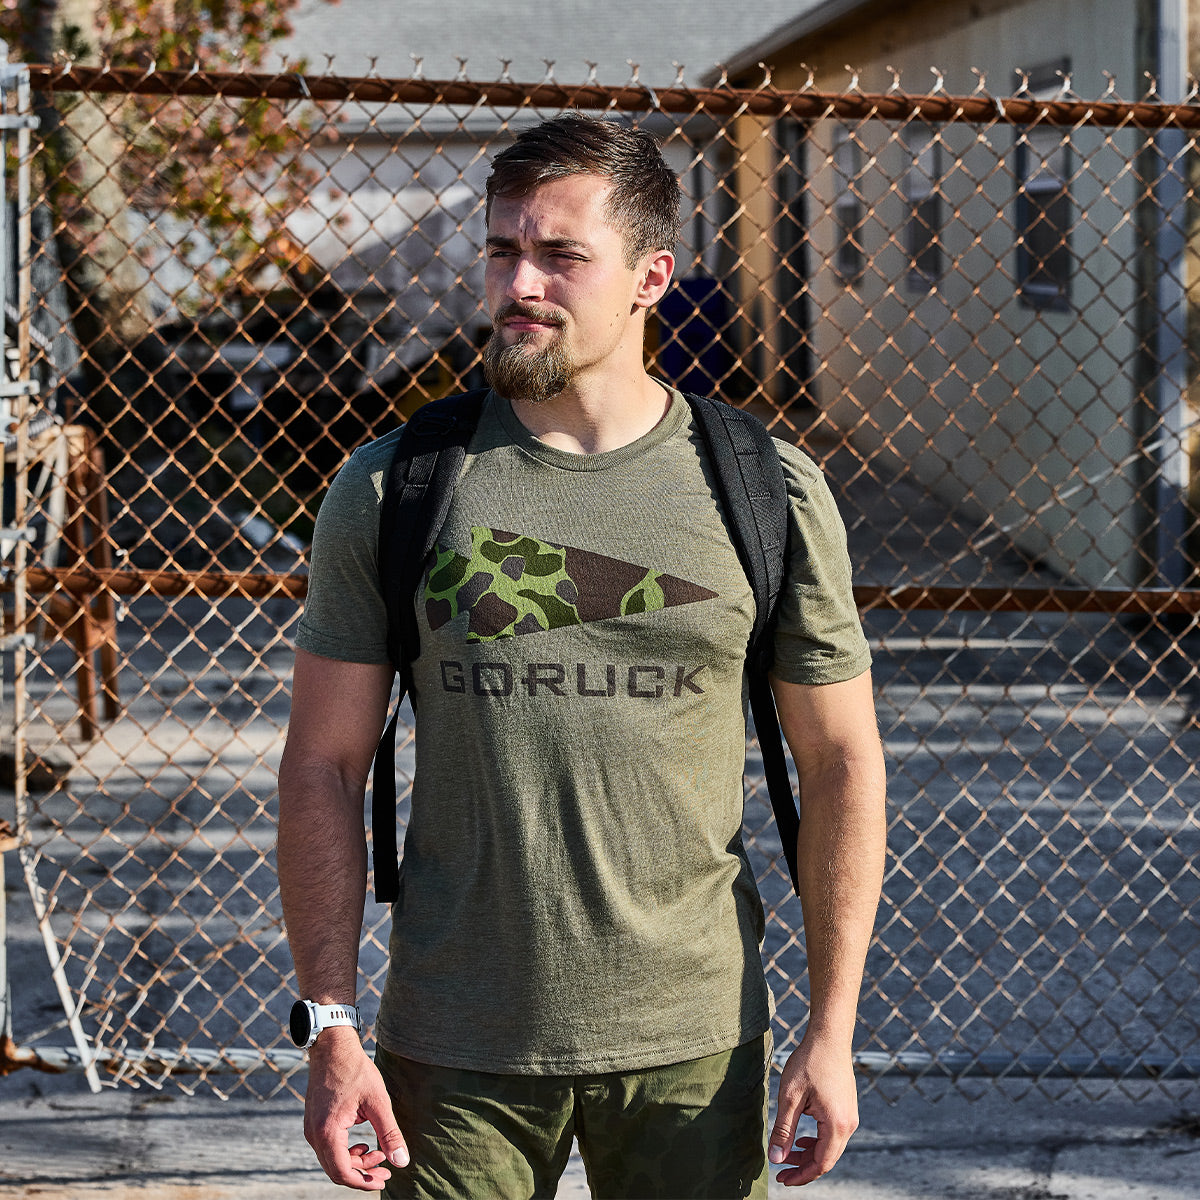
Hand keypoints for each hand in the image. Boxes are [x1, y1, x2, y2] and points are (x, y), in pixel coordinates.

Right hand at [303, 1028, 408, 1190]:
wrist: (332, 1047)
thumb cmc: (355, 1070)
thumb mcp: (378, 1101)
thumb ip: (389, 1133)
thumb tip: (401, 1161)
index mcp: (328, 1132)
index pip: (342, 1172)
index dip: (363, 1181)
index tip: (383, 1179)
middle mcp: (314, 1135)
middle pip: (336, 1169)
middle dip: (362, 1173)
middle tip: (385, 1169)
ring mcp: (311, 1129)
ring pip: (332, 1159)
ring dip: (355, 1161)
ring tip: (378, 1151)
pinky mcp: (314, 1122)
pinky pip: (328, 1147)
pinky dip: (346, 1150)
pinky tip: (363, 1141)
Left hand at [767, 1034, 859, 1186]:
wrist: (829, 1036)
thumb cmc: (809, 1062)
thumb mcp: (790, 1097)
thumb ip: (784, 1130)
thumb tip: (776, 1158)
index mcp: (837, 1125)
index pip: (821, 1164)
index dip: (801, 1175)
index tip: (782, 1180)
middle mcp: (849, 1124)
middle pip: (827, 1158)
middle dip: (803, 1166)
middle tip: (781, 1170)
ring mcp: (851, 1116)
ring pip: (830, 1146)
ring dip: (809, 1153)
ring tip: (787, 1152)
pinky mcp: (847, 1108)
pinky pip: (833, 1134)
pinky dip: (816, 1140)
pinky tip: (802, 1136)